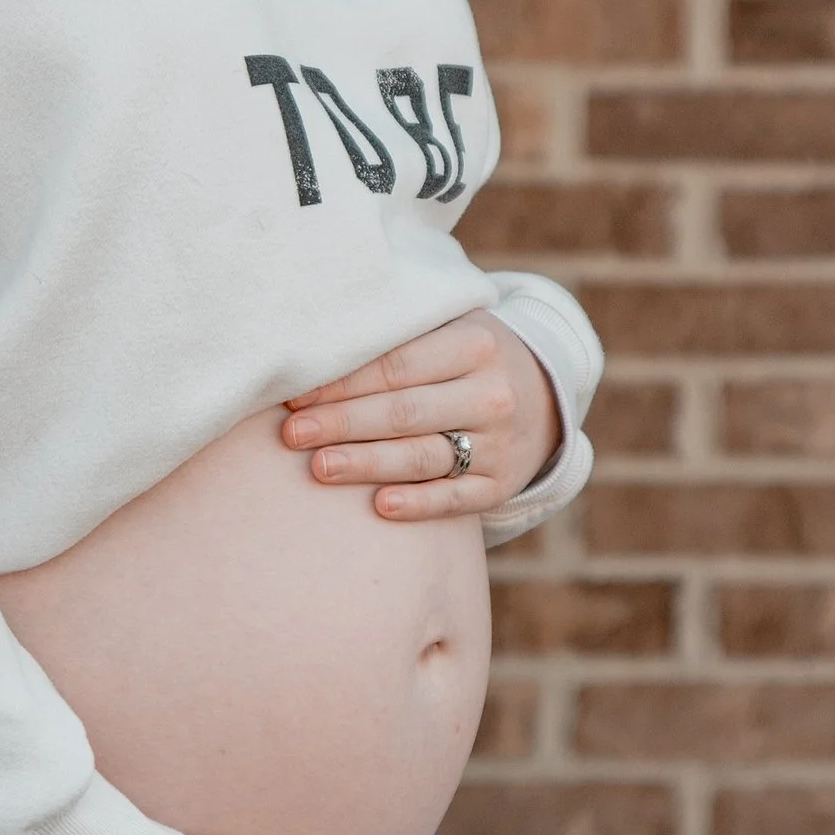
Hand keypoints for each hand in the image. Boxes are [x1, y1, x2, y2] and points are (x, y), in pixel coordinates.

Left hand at [280, 310, 561, 519]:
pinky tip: (380, 507)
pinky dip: (419, 503)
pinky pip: (456, 498)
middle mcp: (492, 395)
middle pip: (404, 412)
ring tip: (319, 467)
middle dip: (342, 423)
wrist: (542, 396)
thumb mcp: (450, 327)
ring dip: (368, 463)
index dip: (343, 382)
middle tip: (292, 433)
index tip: (295, 395)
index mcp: (476, 345)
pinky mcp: (500, 485)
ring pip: (425, 457)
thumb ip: (398, 333)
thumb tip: (313, 345)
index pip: (397, 365)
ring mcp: (499, 444)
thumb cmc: (467, 357)